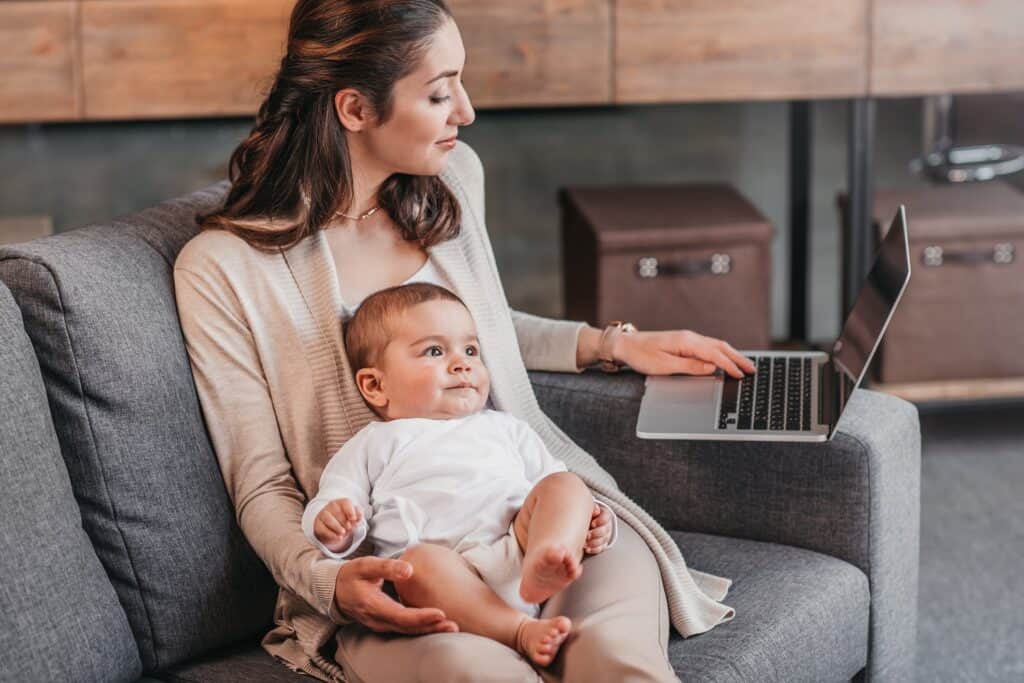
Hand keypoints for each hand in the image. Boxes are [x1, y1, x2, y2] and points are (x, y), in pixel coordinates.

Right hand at [314, 498, 362, 553]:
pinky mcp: (318, 525)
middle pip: (337, 511)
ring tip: (343, 533)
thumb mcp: (353, 518)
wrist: (333, 529)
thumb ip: (358, 515)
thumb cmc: (345, 521)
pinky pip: (323, 529)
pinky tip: (339, 538)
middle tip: (349, 528)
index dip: (350, 511)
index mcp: (341, 502)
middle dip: (344, 521)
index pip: (345, 503)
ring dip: (337, 527)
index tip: (354, 519)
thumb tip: (358, 517)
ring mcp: (322, 515)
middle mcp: (330, 506)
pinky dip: (331, 534)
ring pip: (329, 519)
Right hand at [334, 556, 458, 633]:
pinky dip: (422, 628)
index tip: (440, 613)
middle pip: (408, 628)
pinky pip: (405, 629)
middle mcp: (378, 620)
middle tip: (453, 625)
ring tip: (451, 627)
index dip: (421, 616)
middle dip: (431, 627)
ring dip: (429, 630)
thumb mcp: (365, 565)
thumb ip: (386, 567)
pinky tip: (437, 624)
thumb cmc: (353, 575)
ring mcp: (381, 624)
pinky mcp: (386, 624)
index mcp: (373, 605)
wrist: (336, 590)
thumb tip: (409, 569)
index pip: (401, 616)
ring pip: (408, 631)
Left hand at [584, 503, 613, 554]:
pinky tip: (587, 548)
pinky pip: (600, 548)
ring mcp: (605, 535)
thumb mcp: (588, 509)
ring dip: (593, 542)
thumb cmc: (585, 515)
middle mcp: (606, 525)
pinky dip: (593, 549)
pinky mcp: (602, 544)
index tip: (592, 524)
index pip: (606, 517)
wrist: (584, 522)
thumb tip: (596, 510)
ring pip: (603, 540)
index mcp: (604, 515)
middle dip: (595, 533)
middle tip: (587, 535)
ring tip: (584, 542)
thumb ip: (591, 508)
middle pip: (605, 530)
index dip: (600, 521)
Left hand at [614, 329, 755, 378]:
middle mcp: (689, 337)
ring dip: (732, 355)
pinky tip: (726, 359)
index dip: (729, 365)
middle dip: (737, 358)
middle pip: (720, 347)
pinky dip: (721, 353)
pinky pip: (708, 346)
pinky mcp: (684, 342)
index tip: (741, 374)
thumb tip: (711, 367)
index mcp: (686, 342)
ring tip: (745, 364)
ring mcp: (687, 338)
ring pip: (716, 345)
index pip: (714, 354)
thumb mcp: (664, 365)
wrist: (626, 344)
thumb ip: (689, 366)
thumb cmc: (641, 355)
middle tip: (752, 369)